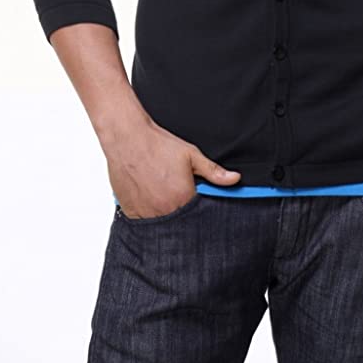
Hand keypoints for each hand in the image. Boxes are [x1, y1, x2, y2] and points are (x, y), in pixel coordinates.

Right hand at [105, 118, 241, 219]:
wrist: (128, 138)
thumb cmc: (157, 145)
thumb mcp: (191, 155)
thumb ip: (213, 171)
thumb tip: (234, 179)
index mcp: (182, 198)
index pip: (199, 216)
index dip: (200, 210)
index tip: (196, 201)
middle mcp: (164, 210)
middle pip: (180, 222)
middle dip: (183, 213)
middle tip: (176, 194)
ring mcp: (146, 214)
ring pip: (162, 224)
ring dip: (166, 214)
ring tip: (162, 194)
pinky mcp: (130, 212)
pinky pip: (144, 221)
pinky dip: (149, 214)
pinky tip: (150, 198)